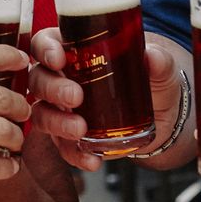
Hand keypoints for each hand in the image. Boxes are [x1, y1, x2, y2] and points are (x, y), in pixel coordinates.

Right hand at [28, 28, 187, 170]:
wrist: (163, 116)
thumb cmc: (152, 81)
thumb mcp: (160, 67)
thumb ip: (159, 61)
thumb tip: (153, 57)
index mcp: (74, 50)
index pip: (45, 42)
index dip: (45, 49)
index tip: (58, 59)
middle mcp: (61, 78)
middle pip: (38, 79)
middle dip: (52, 88)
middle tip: (75, 97)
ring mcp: (61, 109)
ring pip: (41, 113)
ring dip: (56, 122)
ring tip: (80, 129)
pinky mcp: (69, 137)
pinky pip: (62, 147)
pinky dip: (74, 154)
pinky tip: (92, 159)